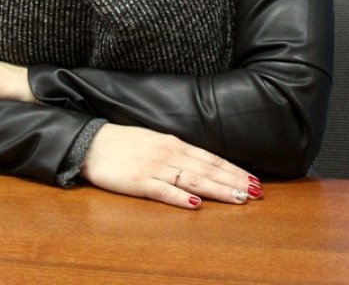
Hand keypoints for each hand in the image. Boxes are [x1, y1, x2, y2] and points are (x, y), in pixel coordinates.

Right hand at [80, 124, 262, 209]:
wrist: (91, 143)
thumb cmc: (124, 144)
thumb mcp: (156, 142)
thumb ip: (178, 153)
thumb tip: (203, 165)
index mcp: (174, 144)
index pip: (211, 159)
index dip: (233, 170)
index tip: (253, 180)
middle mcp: (169, 154)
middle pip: (207, 170)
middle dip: (234, 181)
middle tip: (257, 192)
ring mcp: (154, 168)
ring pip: (192, 180)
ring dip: (217, 189)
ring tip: (238, 198)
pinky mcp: (138, 182)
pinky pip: (162, 191)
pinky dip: (180, 197)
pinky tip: (196, 205)